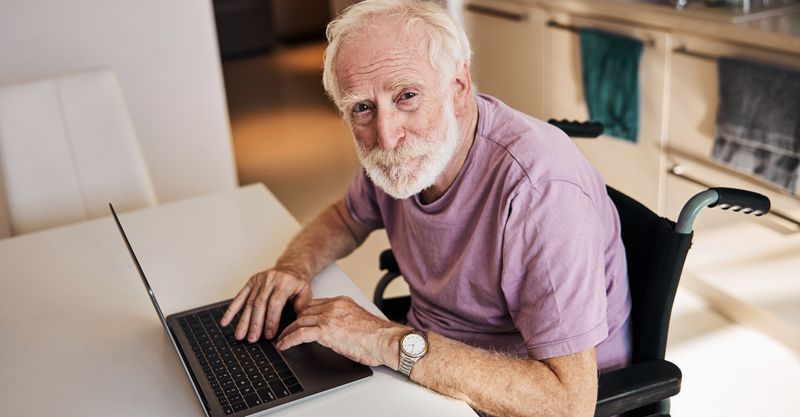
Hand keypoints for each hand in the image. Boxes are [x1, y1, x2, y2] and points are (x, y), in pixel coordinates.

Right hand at [220, 268, 311, 341]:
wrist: (290, 267)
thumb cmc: (297, 283)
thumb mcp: (306, 292)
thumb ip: (301, 307)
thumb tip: (295, 323)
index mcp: (284, 282)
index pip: (275, 303)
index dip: (271, 320)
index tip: (268, 335)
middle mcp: (270, 280)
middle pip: (259, 304)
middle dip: (255, 324)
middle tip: (252, 339)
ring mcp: (259, 280)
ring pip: (249, 302)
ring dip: (243, 320)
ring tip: (240, 335)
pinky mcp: (251, 282)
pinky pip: (240, 296)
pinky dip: (232, 310)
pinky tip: (225, 321)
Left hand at [276, 296, 406, 367]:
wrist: (385, 340)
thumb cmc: (377, 337)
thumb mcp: (358, 322)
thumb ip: (344, 322)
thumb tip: (337, 333)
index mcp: (342, 302)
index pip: (316, 304)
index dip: (303, 313)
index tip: (297, 320)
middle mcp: (334, 306)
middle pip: (305, 311)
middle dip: (293, 322)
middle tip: (284, 330)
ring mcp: (329, 317)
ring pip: (300, 321)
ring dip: (288, 331)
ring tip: (281, 339)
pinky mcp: (326, 330)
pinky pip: (300, 334)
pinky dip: (289, 339)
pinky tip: (284, 345)